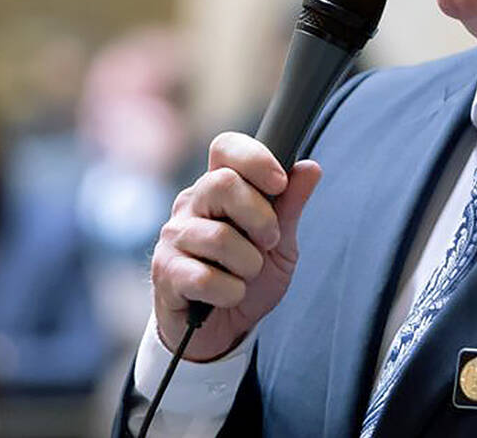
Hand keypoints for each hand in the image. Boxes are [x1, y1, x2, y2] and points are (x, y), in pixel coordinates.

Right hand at [151, 131, 322, 361]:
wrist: (224, 329)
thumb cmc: (248, 277)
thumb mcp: (280, 243)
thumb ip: (290, 206)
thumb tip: (310, 168)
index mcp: (219, 188)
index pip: (226, 148)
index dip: (254, 158)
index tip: (279, 183)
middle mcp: (191, 205)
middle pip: (222, 184)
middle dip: (259, 218)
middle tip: (269, 241)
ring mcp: (174, 237)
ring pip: (219, 237)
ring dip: (248, 264)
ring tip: (246, 275)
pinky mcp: (165, 272)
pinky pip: (205, 278)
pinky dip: (230, 292)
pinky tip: (230, 294)